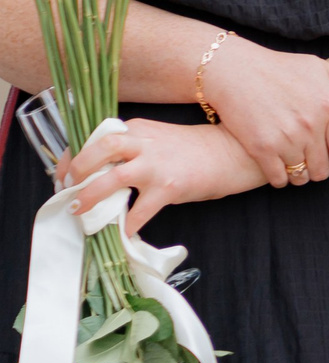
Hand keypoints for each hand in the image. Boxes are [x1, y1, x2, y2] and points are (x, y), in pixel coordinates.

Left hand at [65, 119, 263, 232]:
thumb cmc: (193, 150)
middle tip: (68, 189)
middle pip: (99, 149)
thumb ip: (130, 149)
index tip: (63, 176)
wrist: (232, 153)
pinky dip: (126, 226)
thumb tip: (96, 174)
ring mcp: (156, 165)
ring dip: (90, 197)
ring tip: (80, 211)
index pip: (94, 138)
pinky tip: (122, 234)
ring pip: (111, 178)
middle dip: (76, 170)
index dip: (72, 157)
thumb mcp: (158, 139)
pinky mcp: (169, 187)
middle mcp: (144, 143)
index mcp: (138, 129)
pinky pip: (138, 212)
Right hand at [195, 34, 328, 188]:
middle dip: (320, 170)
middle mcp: (311, 124)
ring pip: (302, 176)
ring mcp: (286, 138)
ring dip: (300, 175)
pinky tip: (277, 166)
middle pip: (324, 170)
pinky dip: (280, 177)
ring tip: (295, 163)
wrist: (235, 70)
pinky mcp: (260, 148)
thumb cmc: (281, 68)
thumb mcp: (321, 68)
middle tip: (313, 163)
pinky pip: (278, 179)